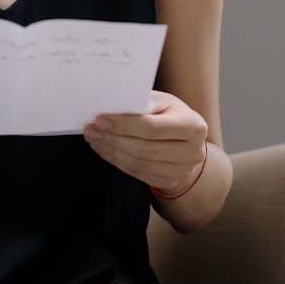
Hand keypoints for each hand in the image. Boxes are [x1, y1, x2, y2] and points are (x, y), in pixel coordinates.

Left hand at [83, 90, 207, 195]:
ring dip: (112, 151)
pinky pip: (138, 173)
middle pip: (144, 149)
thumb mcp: (162, 102)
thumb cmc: (170, 115)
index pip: (152, 128)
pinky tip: (105, 150)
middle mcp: (192, 151)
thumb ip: (141, 102)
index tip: (100, 119)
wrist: (187, 142)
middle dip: (113, 139)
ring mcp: (183, 170)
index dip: (124, 125)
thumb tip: (110, 105)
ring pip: (139, 163)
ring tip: (94, 138)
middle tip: (91, 130)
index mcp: (193, 125)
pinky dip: (117, 161)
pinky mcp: (170, 181)